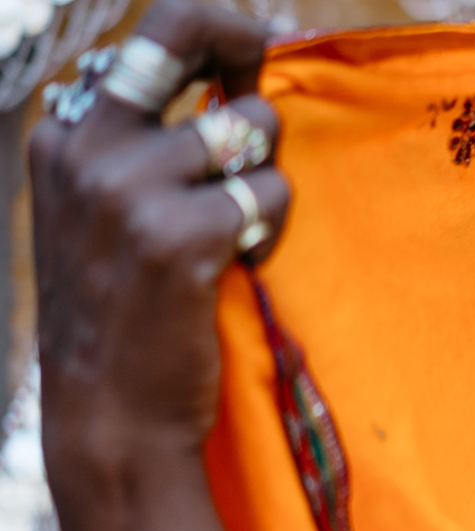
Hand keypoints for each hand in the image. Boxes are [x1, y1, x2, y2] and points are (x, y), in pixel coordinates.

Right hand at [28, 0, 288, 530]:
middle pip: (184, 27)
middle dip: (243, 41)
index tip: (250, 58)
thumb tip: (234, 78)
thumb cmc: (127, 306)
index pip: (152, 31)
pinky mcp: (178, 235)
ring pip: (251, 128)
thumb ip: (148, 140)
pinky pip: (271, 195)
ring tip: (232, 228)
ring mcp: (127, 187)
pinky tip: (234, 265)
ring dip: (264, 177)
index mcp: (67, 130)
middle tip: (265, 78)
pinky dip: (270, 230)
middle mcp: (86, 144)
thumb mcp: (107, 207)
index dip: (218, 34)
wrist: (111, 410)